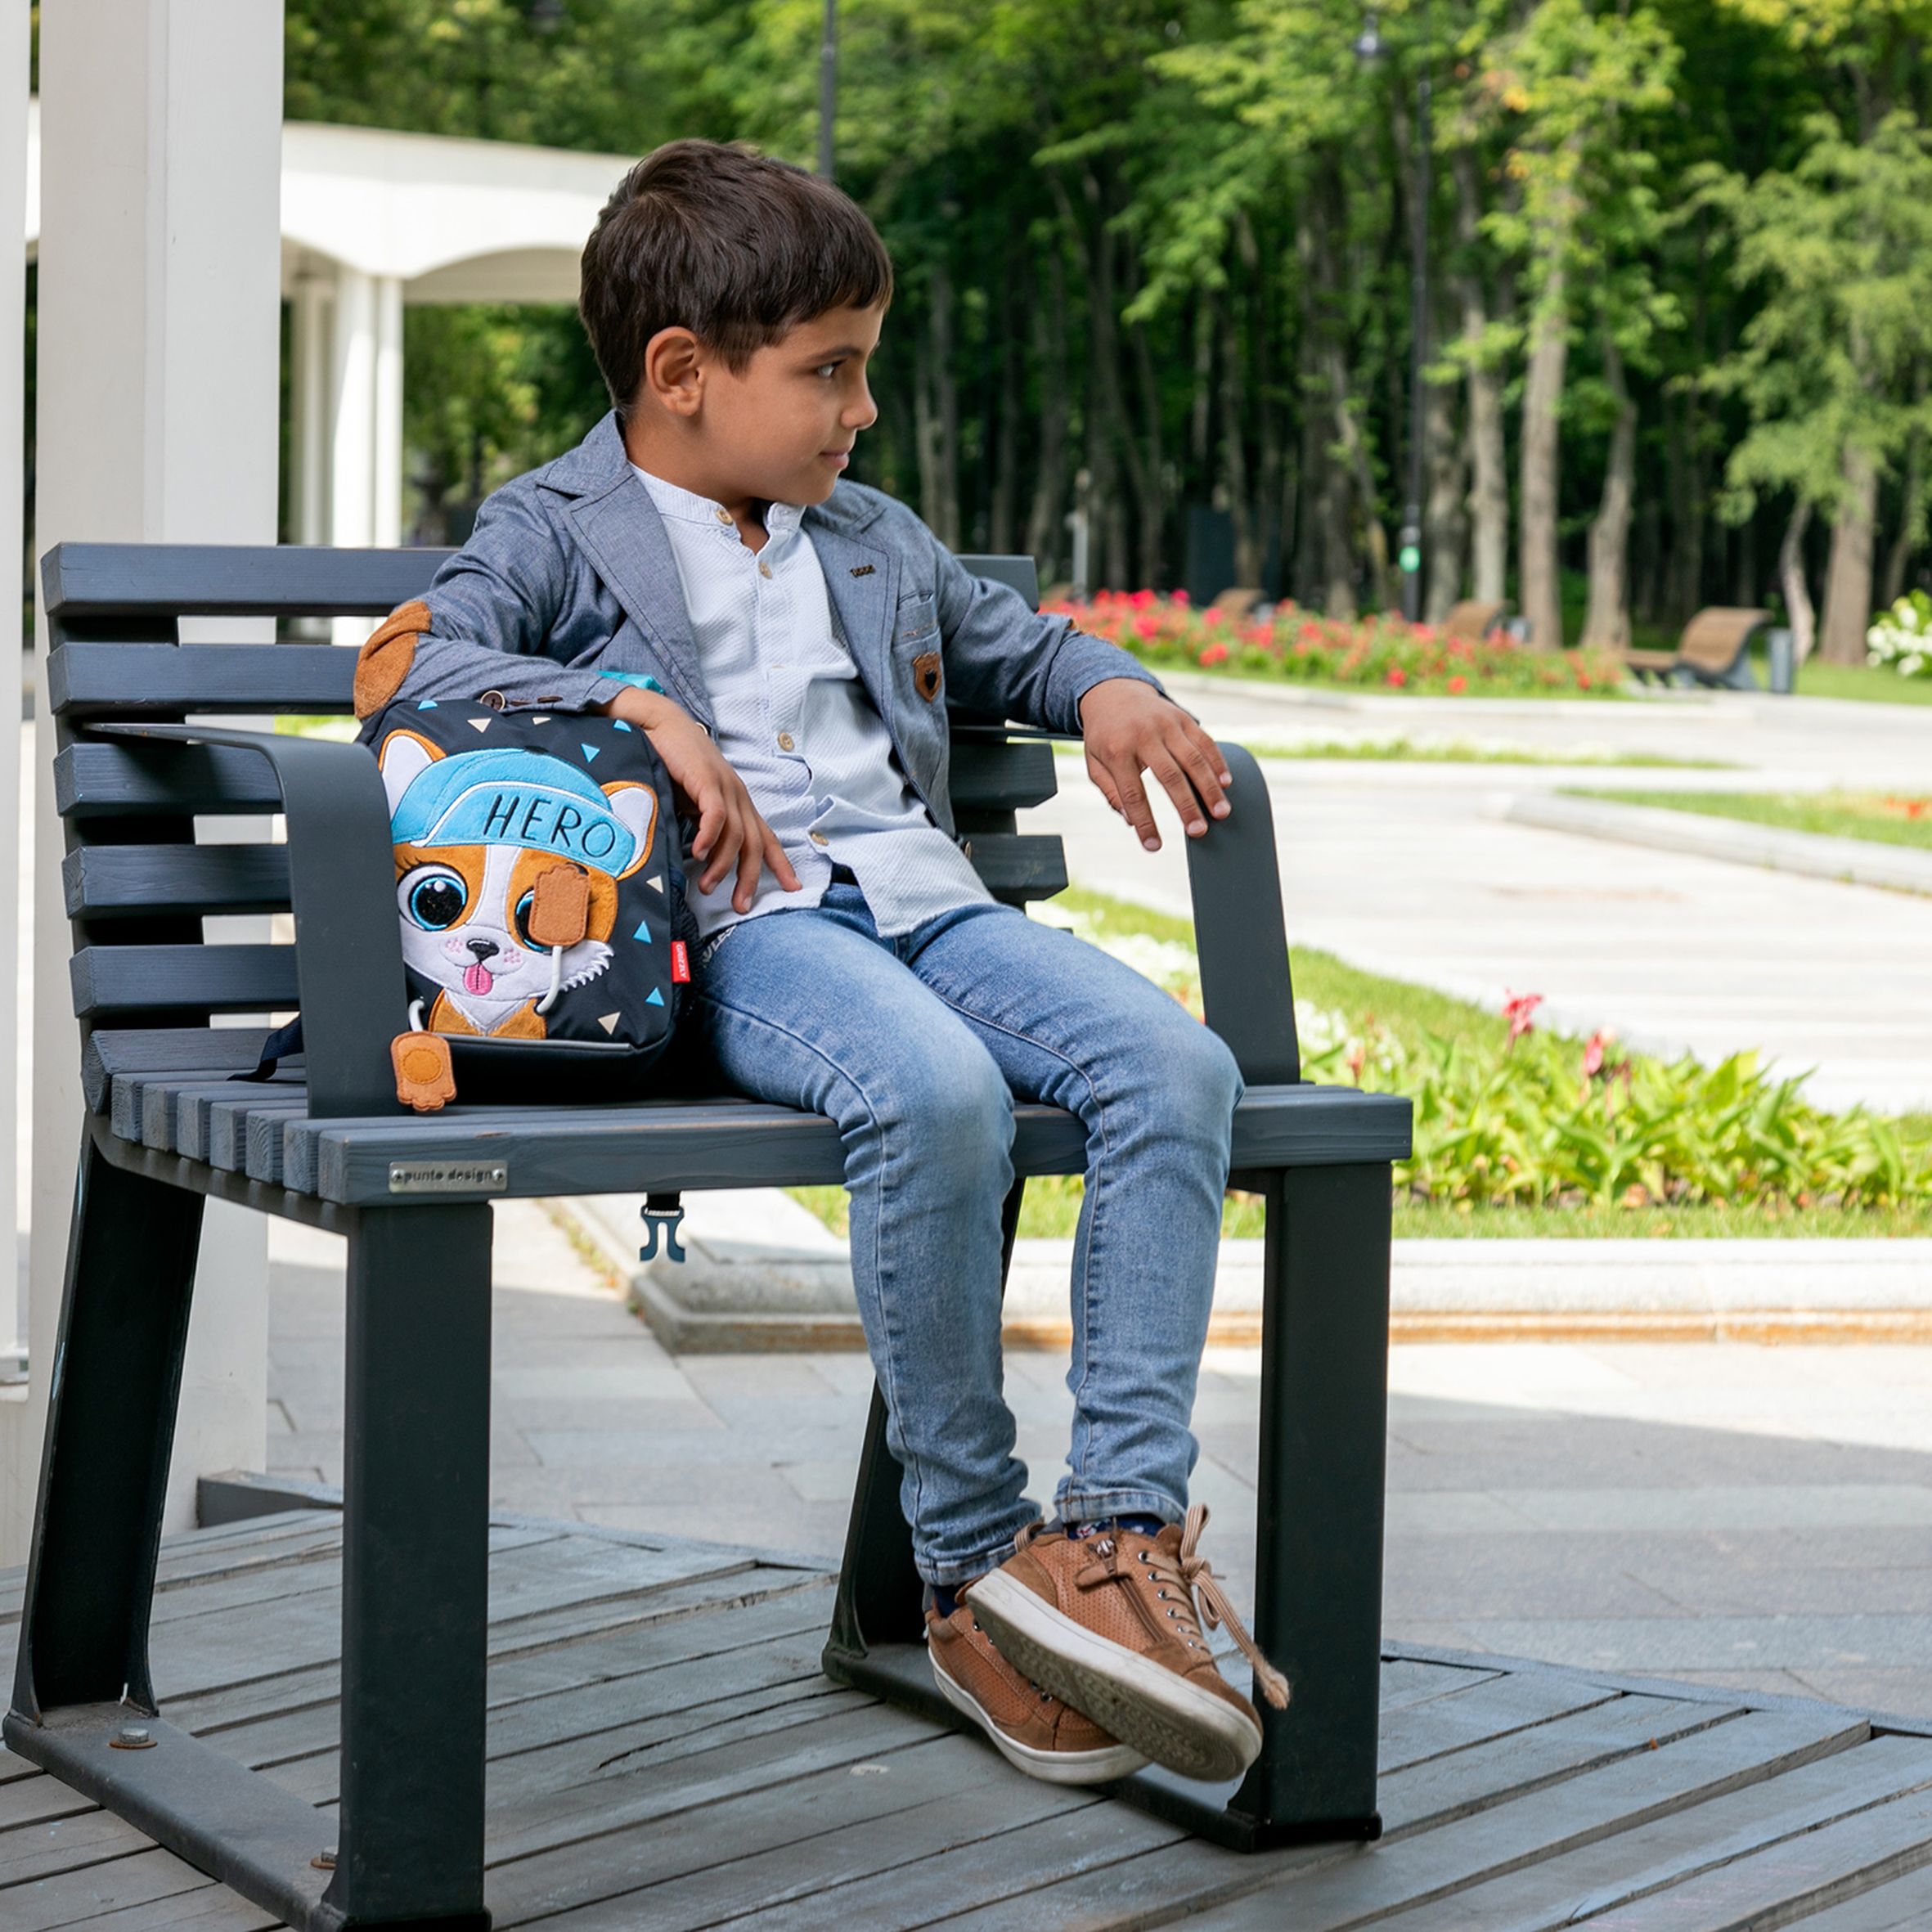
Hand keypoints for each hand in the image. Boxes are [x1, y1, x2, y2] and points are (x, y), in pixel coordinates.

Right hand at [599, 685, 800, 912]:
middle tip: (740, 906)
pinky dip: (708, 838)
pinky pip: (715, 816)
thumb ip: (701, 825)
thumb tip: (701, 859)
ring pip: (735, 835)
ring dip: (721, 865)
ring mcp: (724, 787)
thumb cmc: (672, 764)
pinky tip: (698, 855)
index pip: (765, 837)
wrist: (659, 724)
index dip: (781, 863)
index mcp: (738, 802)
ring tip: (708, 886)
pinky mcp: (706, 780)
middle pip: (754, 844)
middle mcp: (738, 796)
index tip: (793, 888)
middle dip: (750, 878)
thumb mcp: (692, 800)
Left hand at [1078, 679, 1231, 851]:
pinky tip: (1226, 783)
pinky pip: (1204, 741)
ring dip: (1210, 788)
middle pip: (1169, 776)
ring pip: (1193, 759)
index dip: (1144, 822)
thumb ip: (1112, 792)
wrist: (1114, 692)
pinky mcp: (1182, 718)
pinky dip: (1217, 763)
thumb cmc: (1105, 737)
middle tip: (1198, 832)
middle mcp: (1144, 736)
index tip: (1154, 846)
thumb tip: (1130, 821)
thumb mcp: (1095, 764)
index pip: (1133, 794)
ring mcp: (1166, 725)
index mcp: (1117, 751)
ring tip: (1221, 812)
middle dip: (1186, 806)